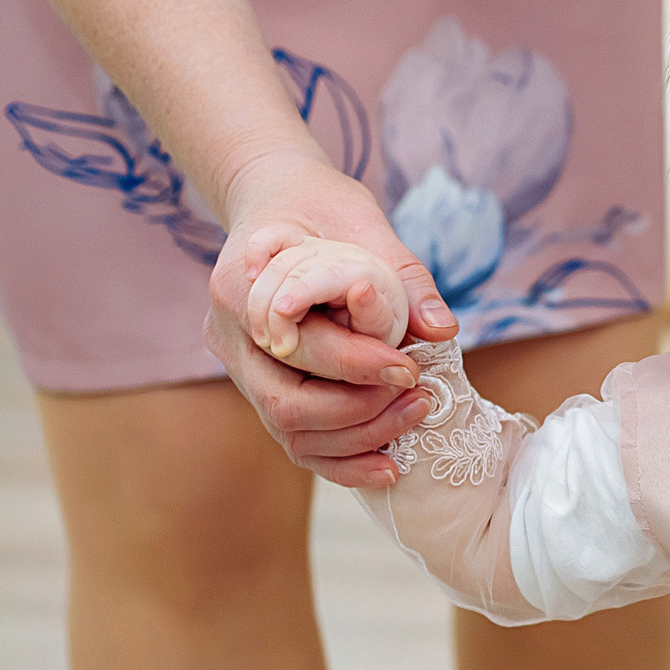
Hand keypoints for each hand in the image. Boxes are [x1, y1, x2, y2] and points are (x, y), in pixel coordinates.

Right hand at [202, 151, 458, 488]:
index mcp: (239, 287)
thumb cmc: (321, 208)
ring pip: (289, 432)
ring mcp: (241, 369)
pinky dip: (343, 459)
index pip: (295, 346)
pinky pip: (296, 441)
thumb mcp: (362, 222)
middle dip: (359, 408)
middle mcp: (228, 336)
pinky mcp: (262, 389)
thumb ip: (403, 276)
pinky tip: (390, 465)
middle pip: (285, 402)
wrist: (282, 204)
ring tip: (416, 413)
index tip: (409, 365)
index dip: (355, 363)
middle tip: (419, 393)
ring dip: (359, 436)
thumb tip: (441, 330)